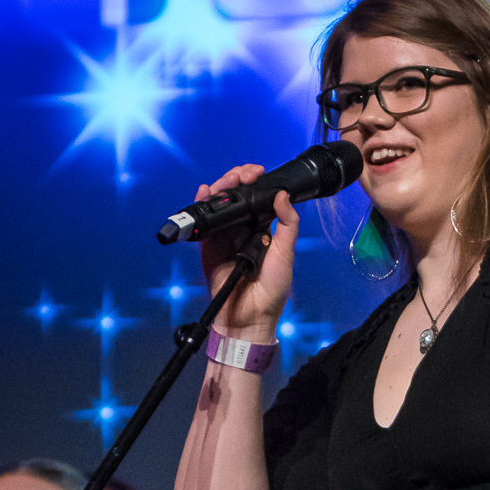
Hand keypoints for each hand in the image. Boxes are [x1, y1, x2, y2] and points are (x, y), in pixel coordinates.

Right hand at [197, 169, 298, 336]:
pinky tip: (205, 192)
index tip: (258, 173)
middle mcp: (242, 230)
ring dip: (221, 187)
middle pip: (235, 196)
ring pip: (219, 204)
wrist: (250, 316)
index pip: (256, 198)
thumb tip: (283, 195)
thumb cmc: (271, 291)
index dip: (254, 182)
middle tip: (243, 175)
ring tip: (227, 181)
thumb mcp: (286, 254)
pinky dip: (201, 204)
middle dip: (237, 179)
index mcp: (262, 229)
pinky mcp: (208, 247)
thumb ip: (287, 224)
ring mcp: (224, 237)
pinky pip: (203, 222)